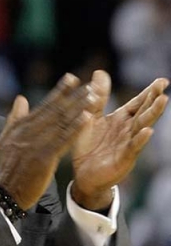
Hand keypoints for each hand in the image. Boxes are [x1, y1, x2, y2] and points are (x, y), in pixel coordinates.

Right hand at [0, 74, 91, 208]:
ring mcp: (35, 145)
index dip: (58, 92)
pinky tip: (86, 117)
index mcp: (19, 128)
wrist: (4, 192)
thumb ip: (14, 119)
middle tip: (89, 84)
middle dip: (72, 96)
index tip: (71, 79)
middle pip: (54, 111)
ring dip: (77, 108)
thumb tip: (21, 98)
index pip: (43, 106)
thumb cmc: (6, 168)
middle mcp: (27, 133)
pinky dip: (74, 127)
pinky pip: (62, 140)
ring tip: (93, 97)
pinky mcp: (43, 158)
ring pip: (60, 122)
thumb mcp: (4, 140)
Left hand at [70, 71, 168, 209]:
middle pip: (144, 111)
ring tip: (163, 100)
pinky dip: (141, 139)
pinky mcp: (124, 158)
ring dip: (152, 113)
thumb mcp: (90, 117)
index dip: (149, 92)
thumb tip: (100, 71)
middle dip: (153, 98)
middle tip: (163, 85)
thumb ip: (97, 97)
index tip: (162, 80)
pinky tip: (148, 131)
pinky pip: (133, 147)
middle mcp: (128, 129)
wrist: (83, 174)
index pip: (138, 103)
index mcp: (121, 119)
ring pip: (142, 126)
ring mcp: (128, 143)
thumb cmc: (89, 145)